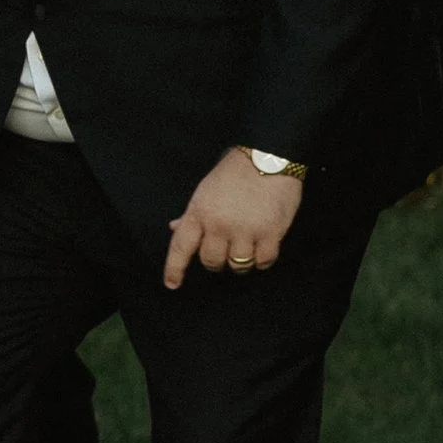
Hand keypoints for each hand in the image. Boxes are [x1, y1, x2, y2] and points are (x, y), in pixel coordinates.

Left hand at [163, 148, 304, 289]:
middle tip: (224, 248)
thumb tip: (175, 228)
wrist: (267, 158)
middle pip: (211, 262)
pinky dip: (262, 260)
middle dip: (216, 261)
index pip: (180, 247)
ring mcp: (245, 231)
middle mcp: (219, 225)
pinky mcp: (270, 234)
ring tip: (246, 245)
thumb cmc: (233, 174)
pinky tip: (263, 246)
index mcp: (199, 213)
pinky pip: (263, 262)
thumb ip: (192, 215)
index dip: (174, 269)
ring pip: (237, 266)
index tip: (172, 284)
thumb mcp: (205, 191)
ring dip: (240, 261)